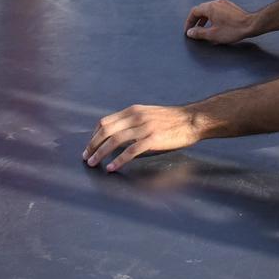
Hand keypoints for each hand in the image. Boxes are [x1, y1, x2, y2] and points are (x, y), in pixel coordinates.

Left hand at [83, 102, 203, 171]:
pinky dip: (118, 160)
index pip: (105, 121)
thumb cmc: (172, 120)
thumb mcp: (148, 114)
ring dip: (100, 153)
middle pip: (106, 130)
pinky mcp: (152, 139)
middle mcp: (136, 117)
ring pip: (115, 140)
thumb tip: (117, 134)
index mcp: (134, 110)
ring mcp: (144, 127)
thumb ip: (133, 121)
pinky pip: (130, 151)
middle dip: (92, 145)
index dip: (94, 135)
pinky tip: (112, 167)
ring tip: (93, 163)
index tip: (89, 146)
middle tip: (86, 157)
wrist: (192, 120)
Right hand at [185, 0, 257, 44]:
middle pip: (201, 9)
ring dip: (204, 19)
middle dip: (196, 20)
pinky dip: (212, 17)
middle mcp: (216, 2)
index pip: (194, 11)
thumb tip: (190, 32)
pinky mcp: (230, 6)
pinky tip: (215, 25)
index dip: (189, 21)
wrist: (251, 25)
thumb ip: (199, 33)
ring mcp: (224, 3)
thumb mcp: (212, 34)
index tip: (188, 30)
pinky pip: (217, 10)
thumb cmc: (232, 30)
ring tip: (203, 29)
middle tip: (194, 29)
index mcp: (210, 7)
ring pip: (210, 9)